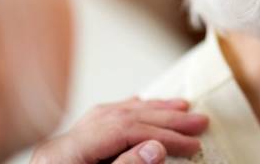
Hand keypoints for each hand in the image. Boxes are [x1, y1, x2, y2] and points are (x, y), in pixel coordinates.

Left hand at [31, 97, 207, 163]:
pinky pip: (99, 122)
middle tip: (198, 121)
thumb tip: (156, 146)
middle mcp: (61, 145)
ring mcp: (62, 147)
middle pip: (120, 118)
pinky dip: (126, 113)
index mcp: (63, 155)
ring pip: (111, 115)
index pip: (122, 131)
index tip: (191, 144)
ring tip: (179, 108)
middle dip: (163, 119)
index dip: (161, 134)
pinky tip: (141, 105)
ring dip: (149, 110)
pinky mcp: (67, 154)